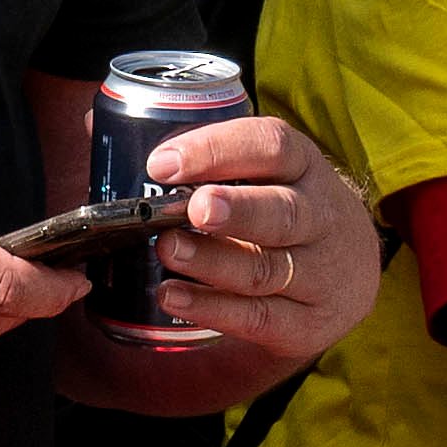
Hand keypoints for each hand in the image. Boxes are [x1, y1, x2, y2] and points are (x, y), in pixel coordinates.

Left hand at [130, 110, 383, 364]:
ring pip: (267, 269)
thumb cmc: (281, 206)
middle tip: (189, 209)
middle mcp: (321, 215)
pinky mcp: (310, 322)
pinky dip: (214, 309)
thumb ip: (192, 151)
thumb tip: (96, 124)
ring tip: (166, 250)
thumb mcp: (260, 170)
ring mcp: (321, 273)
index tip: (163, 162)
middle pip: (282, 211)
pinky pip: (260, 317)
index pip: (271, 145)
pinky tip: (174, 296)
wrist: (350, 268)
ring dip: (212, 262)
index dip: (217, 150)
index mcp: (303, 165)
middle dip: (234, 209)